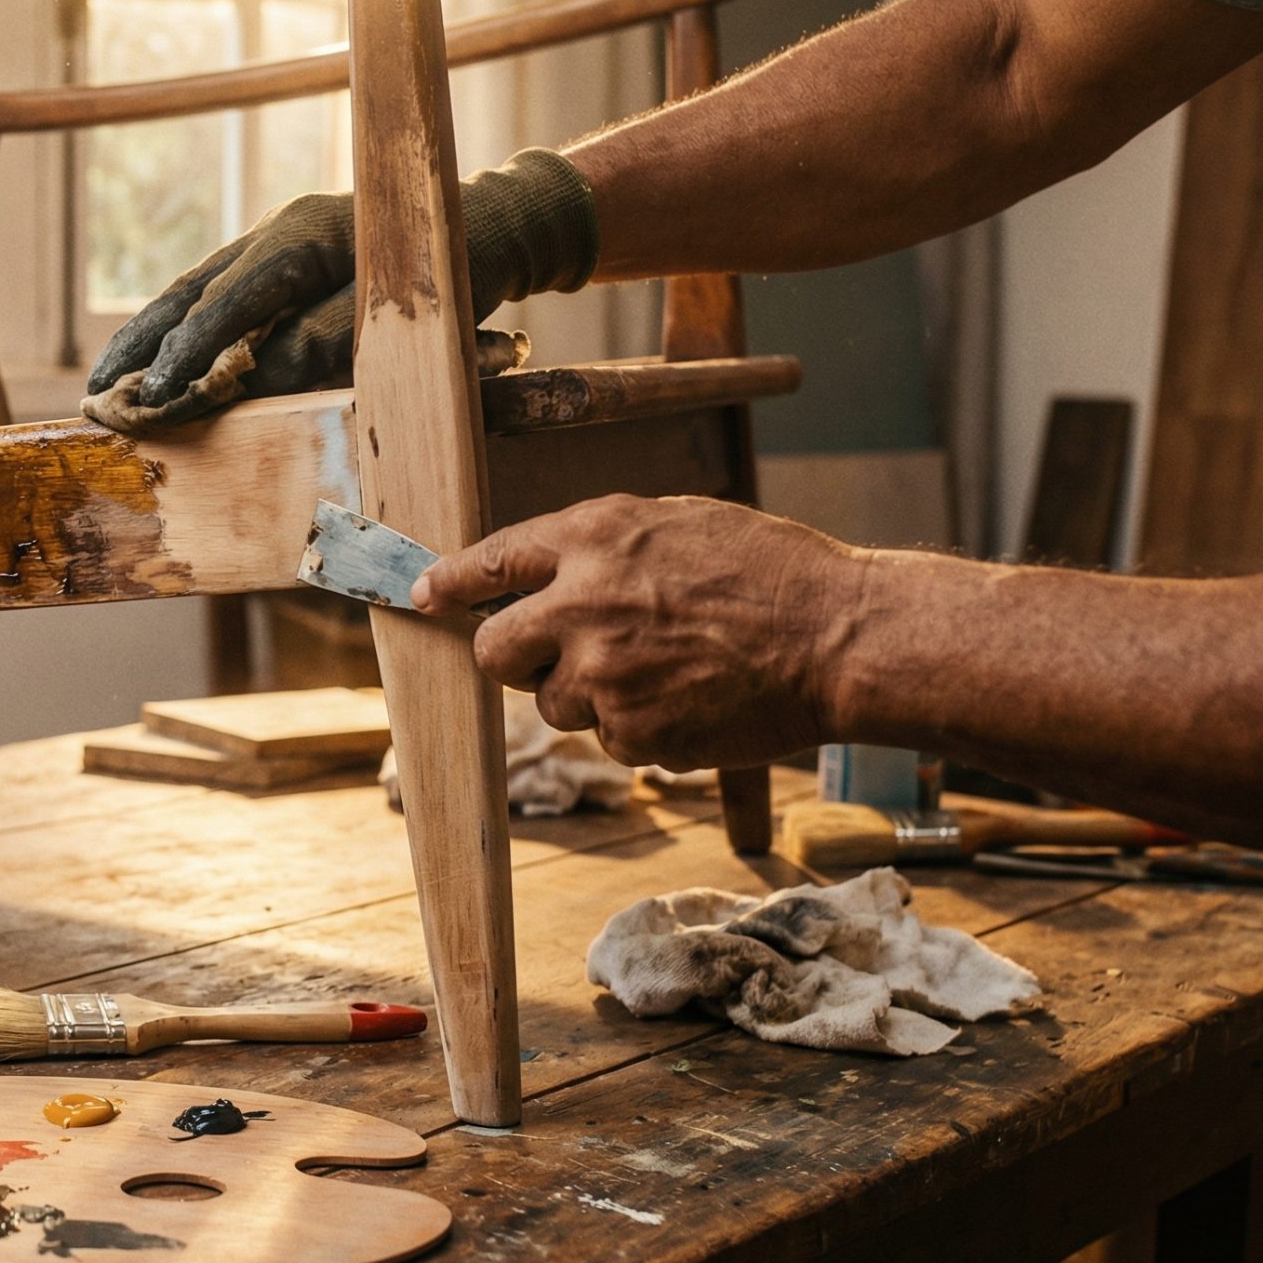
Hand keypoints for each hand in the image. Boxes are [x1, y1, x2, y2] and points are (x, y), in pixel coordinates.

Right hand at [83, 148, 596, 430]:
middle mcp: (281, 231)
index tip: (152, 396)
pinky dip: (181, 333)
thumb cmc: (457, 273)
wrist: (497, 226)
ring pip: (196, 292)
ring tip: (105, 383)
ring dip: (148, 340)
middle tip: (96, 393)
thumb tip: (253, 375)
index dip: (187, 352)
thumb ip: (328, 342)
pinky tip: (153, 365)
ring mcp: (278, 243)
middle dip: (142, 345)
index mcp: (306, 234)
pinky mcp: (284, 265)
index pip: (230, 299)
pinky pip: (218, 299)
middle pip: (192, 290)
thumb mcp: (401, 316)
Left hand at [411, 496, 865, 769]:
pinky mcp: (631, 734)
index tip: (425, 597)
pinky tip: (689, 699)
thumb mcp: (678, 524)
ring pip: (554, 702)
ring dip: (591, 694)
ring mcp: (603, 676)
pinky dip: (639, 727)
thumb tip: (542, 572)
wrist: (838, 639)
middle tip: (555, 658)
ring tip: (665, 668)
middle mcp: (582, 605)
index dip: (450, 584)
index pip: (490, 561)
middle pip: (495, 652)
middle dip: (513, 660)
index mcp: (594, 539)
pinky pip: (608, 738)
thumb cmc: (771, 573)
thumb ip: (602, 547)